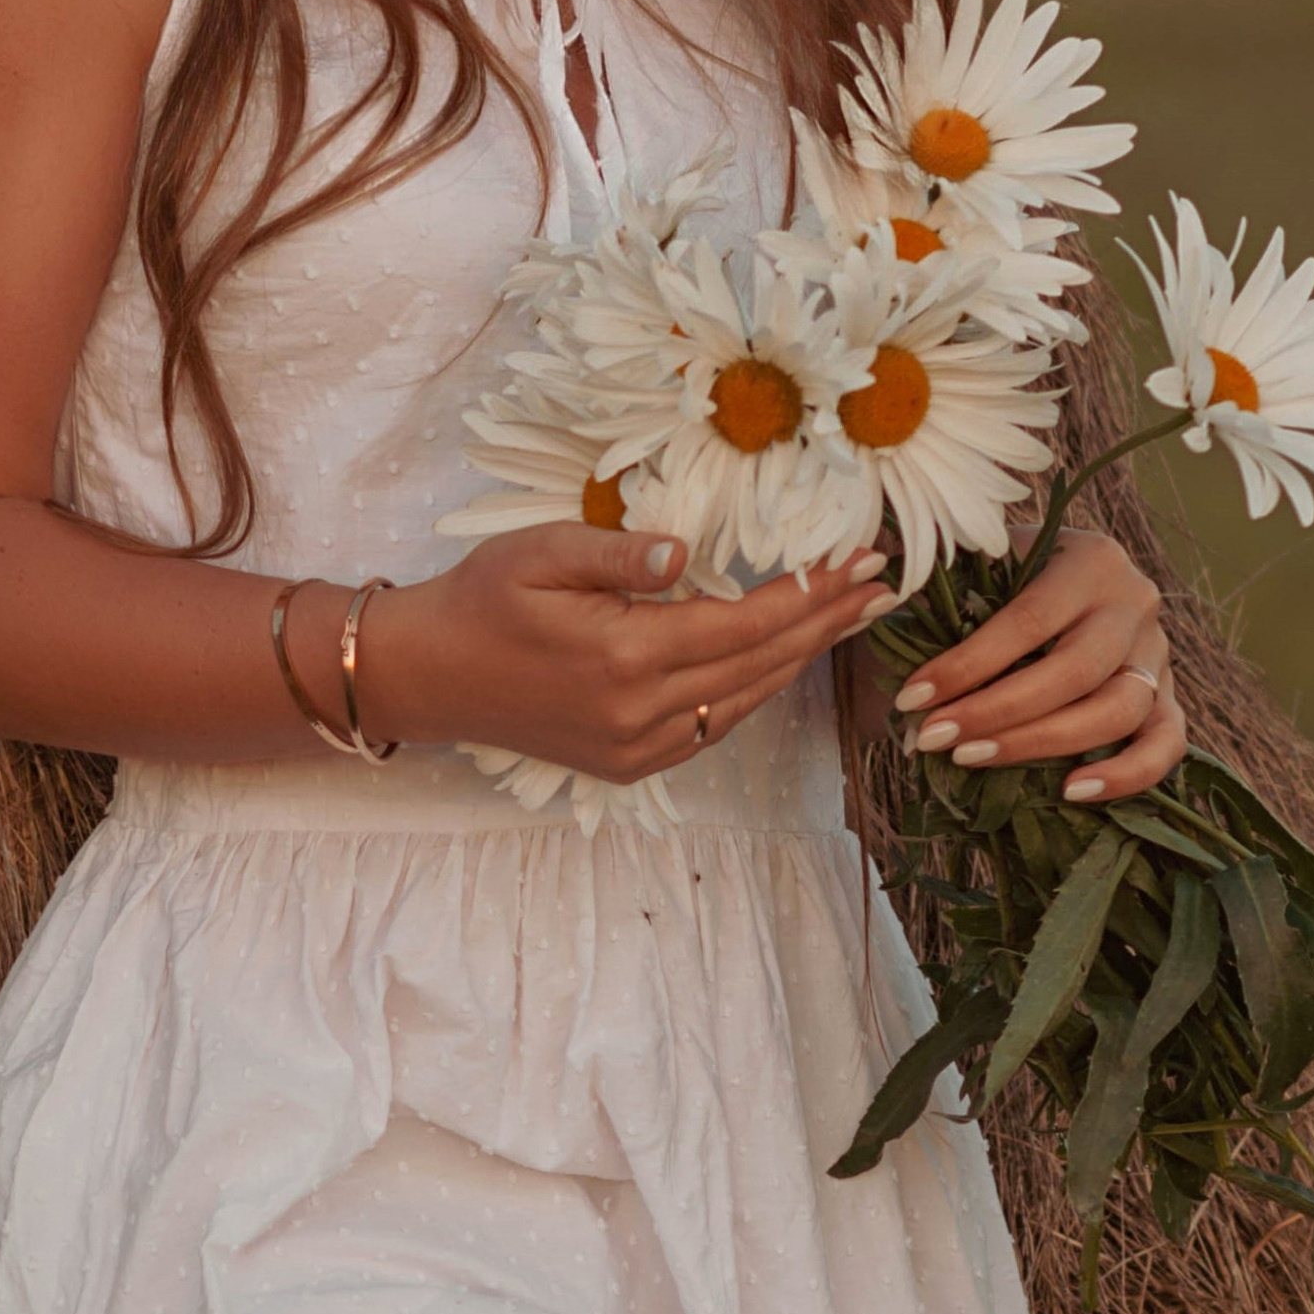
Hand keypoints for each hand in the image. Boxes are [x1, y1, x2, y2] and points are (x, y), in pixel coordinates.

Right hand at [354, 529, 894, 783]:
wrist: (429, 675)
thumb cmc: (482, 599)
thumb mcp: (541, 552)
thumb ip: (618, 550)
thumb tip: (687, 551)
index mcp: (627, 657)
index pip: (749, 623)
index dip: (814, 593)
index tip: (862, 561)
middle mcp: (642, 714)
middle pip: (763, 665)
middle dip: (828, 623)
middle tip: (884, 585)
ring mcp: (639, 747)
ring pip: (746, 701)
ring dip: (802, 658)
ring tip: (849, 617)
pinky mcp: (630, 763)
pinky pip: (715, 727)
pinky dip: (756, 690)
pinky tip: (781, 659)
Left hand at [891, 527, 1187, 805]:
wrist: (1069, 583)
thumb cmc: (1006, 578)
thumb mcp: (981, 562)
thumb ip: (942, 576)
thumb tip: (878, 597)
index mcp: (1091, 559)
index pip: (1029, 619)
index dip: (968, 664)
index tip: (912, 698)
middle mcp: (1135, 603)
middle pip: (1075, 670)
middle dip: (998, 712)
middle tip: (933, 739)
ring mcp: (1158, 655)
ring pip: (1119, 710)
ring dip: (1043, 744)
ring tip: (974, 761)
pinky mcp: (1168, 700)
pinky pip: (1166, 745)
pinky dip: (1127, 774)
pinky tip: (1072, 792)